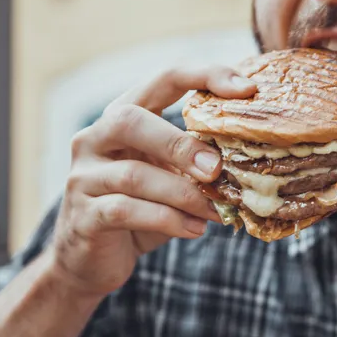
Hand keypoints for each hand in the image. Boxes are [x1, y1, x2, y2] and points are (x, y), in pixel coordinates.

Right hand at [48, 66, 256, 297]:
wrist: (94, 260)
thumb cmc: (142, 209)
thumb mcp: (171, 176)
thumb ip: (197, 160)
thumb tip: (252, 157)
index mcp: (123, 116)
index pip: (163, 78)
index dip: (206, 76)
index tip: (247, 90)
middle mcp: (94, 138)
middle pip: (130, 120)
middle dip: (180, 144)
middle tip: (216, 169)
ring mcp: (83, 177)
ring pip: (134, 175)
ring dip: (184, 194)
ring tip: (217, 211)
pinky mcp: (84, 216)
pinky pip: (127, 211)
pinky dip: (169, 220)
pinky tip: (195, 229)